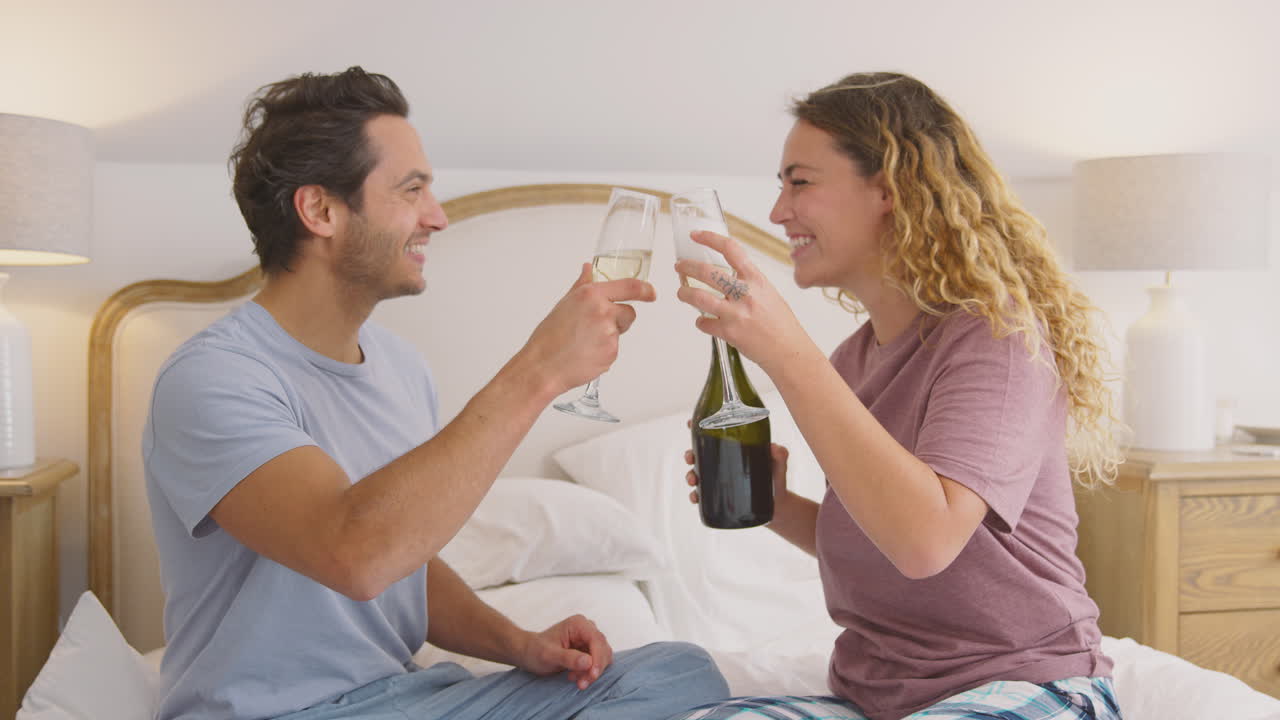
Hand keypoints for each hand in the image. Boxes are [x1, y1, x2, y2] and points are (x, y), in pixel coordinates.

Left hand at [513, 614, 613, 689]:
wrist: (529, 653)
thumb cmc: (535, 650)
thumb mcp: (548, 655)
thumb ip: (568, 658)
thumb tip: (588, 662)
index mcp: (579, 624)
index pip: (597, 640)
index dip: (598, 658)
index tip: (593, 675)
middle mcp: (587, 629)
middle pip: (603, 649)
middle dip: (595, 668)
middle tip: (582, 684)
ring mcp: (589, 640)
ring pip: (603, 658)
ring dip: (592, 672)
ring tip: (574, 679)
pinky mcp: (589, 650)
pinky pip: (597, 663)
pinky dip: (589, 673)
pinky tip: (574, 676)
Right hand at [524, 263, 655, 392]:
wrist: (543, 366)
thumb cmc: (549, 337)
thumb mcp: (565, 303)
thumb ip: (582, 285)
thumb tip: (588, 269)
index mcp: (591, 295)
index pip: (629, 287)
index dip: (645, 290)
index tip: (650, 293)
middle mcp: (602, 311)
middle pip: (629, 312)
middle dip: (619, 319)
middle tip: (595, 327)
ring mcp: (609, 333)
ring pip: (620, 332)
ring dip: (609, 336)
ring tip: (585, 341)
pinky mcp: (611, 352)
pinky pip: (615, 349)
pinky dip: (604, 351)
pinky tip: (586, 353)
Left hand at [673, 231, 807, 375]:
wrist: (789, 350)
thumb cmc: (781, 324)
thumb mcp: (768, 293)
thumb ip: (748, 283)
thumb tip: (728, 275)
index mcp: (756, 279)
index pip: (731, 249)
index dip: (710, 238)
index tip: (696, 235)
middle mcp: (745, 293)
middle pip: (707, 272)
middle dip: (687, 267)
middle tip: (680, 266)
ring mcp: (736, 313)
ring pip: (698, 297)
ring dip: (684, 293)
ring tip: (681, 292)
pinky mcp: (728, 332)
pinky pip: (704, 323)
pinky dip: (701, 322)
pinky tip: (703, 321)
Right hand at [684, 430, 792, 511]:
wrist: (778, 506)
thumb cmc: (776, 479)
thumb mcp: (779, 464)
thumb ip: (780, 454)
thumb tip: (774, 447)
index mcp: (733, 449)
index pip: (712, 436)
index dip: (698, 428)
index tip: (689, 424)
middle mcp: (723, 463)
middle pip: (699, 454)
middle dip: (689, 454)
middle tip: (691, 458)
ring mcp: (719, 481)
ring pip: (697, 475)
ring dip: (690, 476)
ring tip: (694, 480)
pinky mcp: (720, 498)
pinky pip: (702, 496)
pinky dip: (695, 495)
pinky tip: (695, 497)